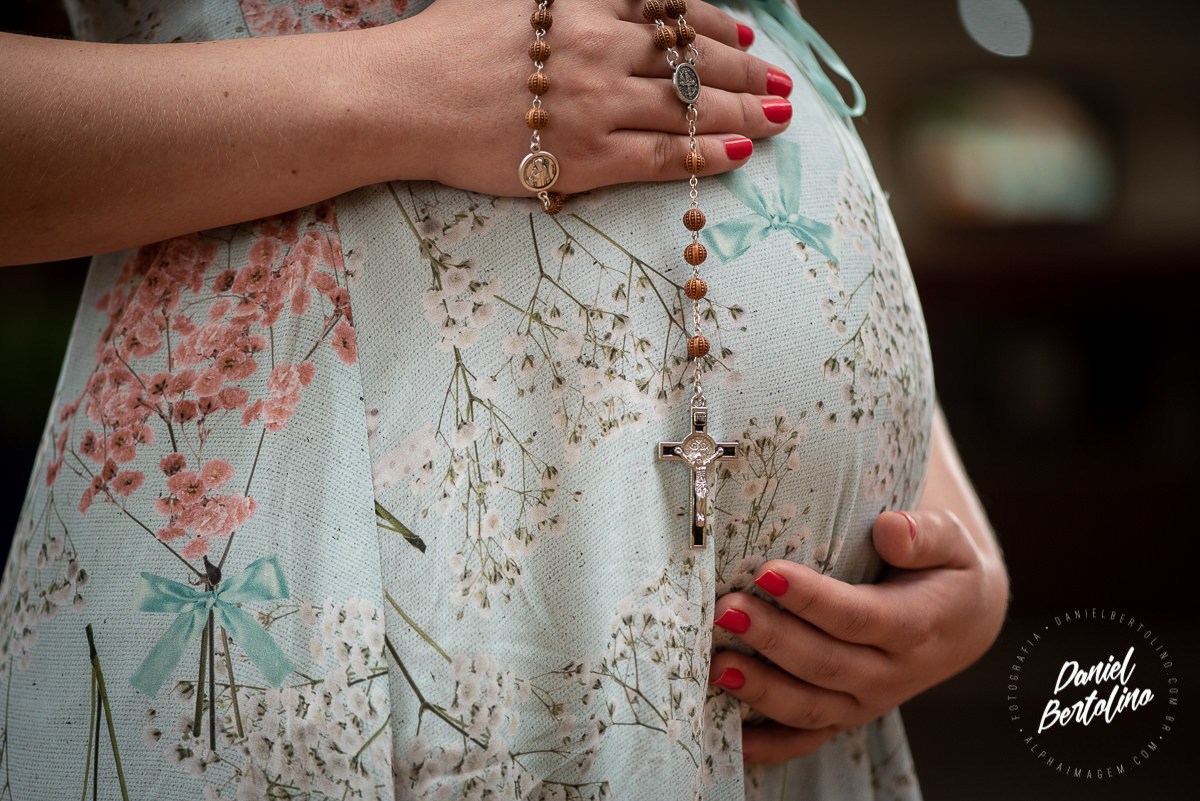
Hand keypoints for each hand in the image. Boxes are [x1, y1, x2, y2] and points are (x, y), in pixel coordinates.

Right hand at [377, 0, 792, 194]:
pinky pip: (661, 158)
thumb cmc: (445, 42)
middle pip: (693, 58)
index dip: (717, 22)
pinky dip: (704, 155)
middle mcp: (601, 48)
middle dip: (747, 69)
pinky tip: (740, 155)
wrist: (404, 97)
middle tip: (781, 83)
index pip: (671, 9)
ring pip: (689, 108)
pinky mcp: (585, 158)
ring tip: (780, 118)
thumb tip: (619, 2)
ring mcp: (597, 105)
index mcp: (583, 2)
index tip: (745, 32)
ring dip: (744, 112)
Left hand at [709, 509, 1008, 763]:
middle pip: (825, 663)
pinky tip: (731, 737)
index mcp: (916, 626)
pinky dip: (769, 746)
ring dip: (761, 690)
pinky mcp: (844, 716)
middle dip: (772, 638)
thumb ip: (923, 534)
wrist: (959, 621)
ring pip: (810, 706)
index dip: (813, 599)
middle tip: (726, 608)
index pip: (859, 617)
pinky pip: (806, 740)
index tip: (767, 571)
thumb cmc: (943, 570)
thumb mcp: (950, 542)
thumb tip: (889, 530)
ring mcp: (864, 701)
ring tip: (717, 664)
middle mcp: (890, 673)